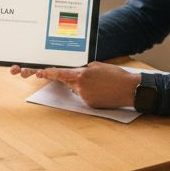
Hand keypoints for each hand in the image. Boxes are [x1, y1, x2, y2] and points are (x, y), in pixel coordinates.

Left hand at [9, 61, 139, 108]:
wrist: (130, 89)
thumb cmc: (116, 76)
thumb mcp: (98, 66)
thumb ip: (84, 68)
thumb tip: (77, 72)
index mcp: (82, 74)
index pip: (61, 73)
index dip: (49, 73)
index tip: (39, 73)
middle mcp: (80, 86)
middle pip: (67, 82)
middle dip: (70, 79)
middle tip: (69, 76)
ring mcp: (84, 97)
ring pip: (76, 90)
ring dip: (84, 86)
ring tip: (101, 84)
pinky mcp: (89, 104)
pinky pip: (84, 97)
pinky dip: (90, 94)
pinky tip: (102, 91)